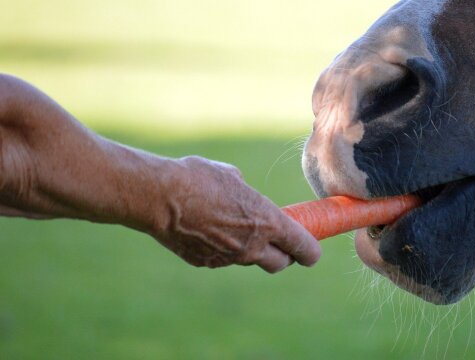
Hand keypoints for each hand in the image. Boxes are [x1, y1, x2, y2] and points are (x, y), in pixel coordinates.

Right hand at [152, 156, 321, 272]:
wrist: (159, 196)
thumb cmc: (198, 178)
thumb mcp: (233, 177)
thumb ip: (247, 194)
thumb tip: (245, 195)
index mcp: (268, 222)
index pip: (304, 248)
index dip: (311, 250)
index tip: (311, 249)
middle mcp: (252, 246)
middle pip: (281, 263)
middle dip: (284, 255)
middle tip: (278, 241)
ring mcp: (229, 258)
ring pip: (250, 260)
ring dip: (250, 249)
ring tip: (233, 226)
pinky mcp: (206, 263)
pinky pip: (223, 258)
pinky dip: (222, 248)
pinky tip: (207, 229)